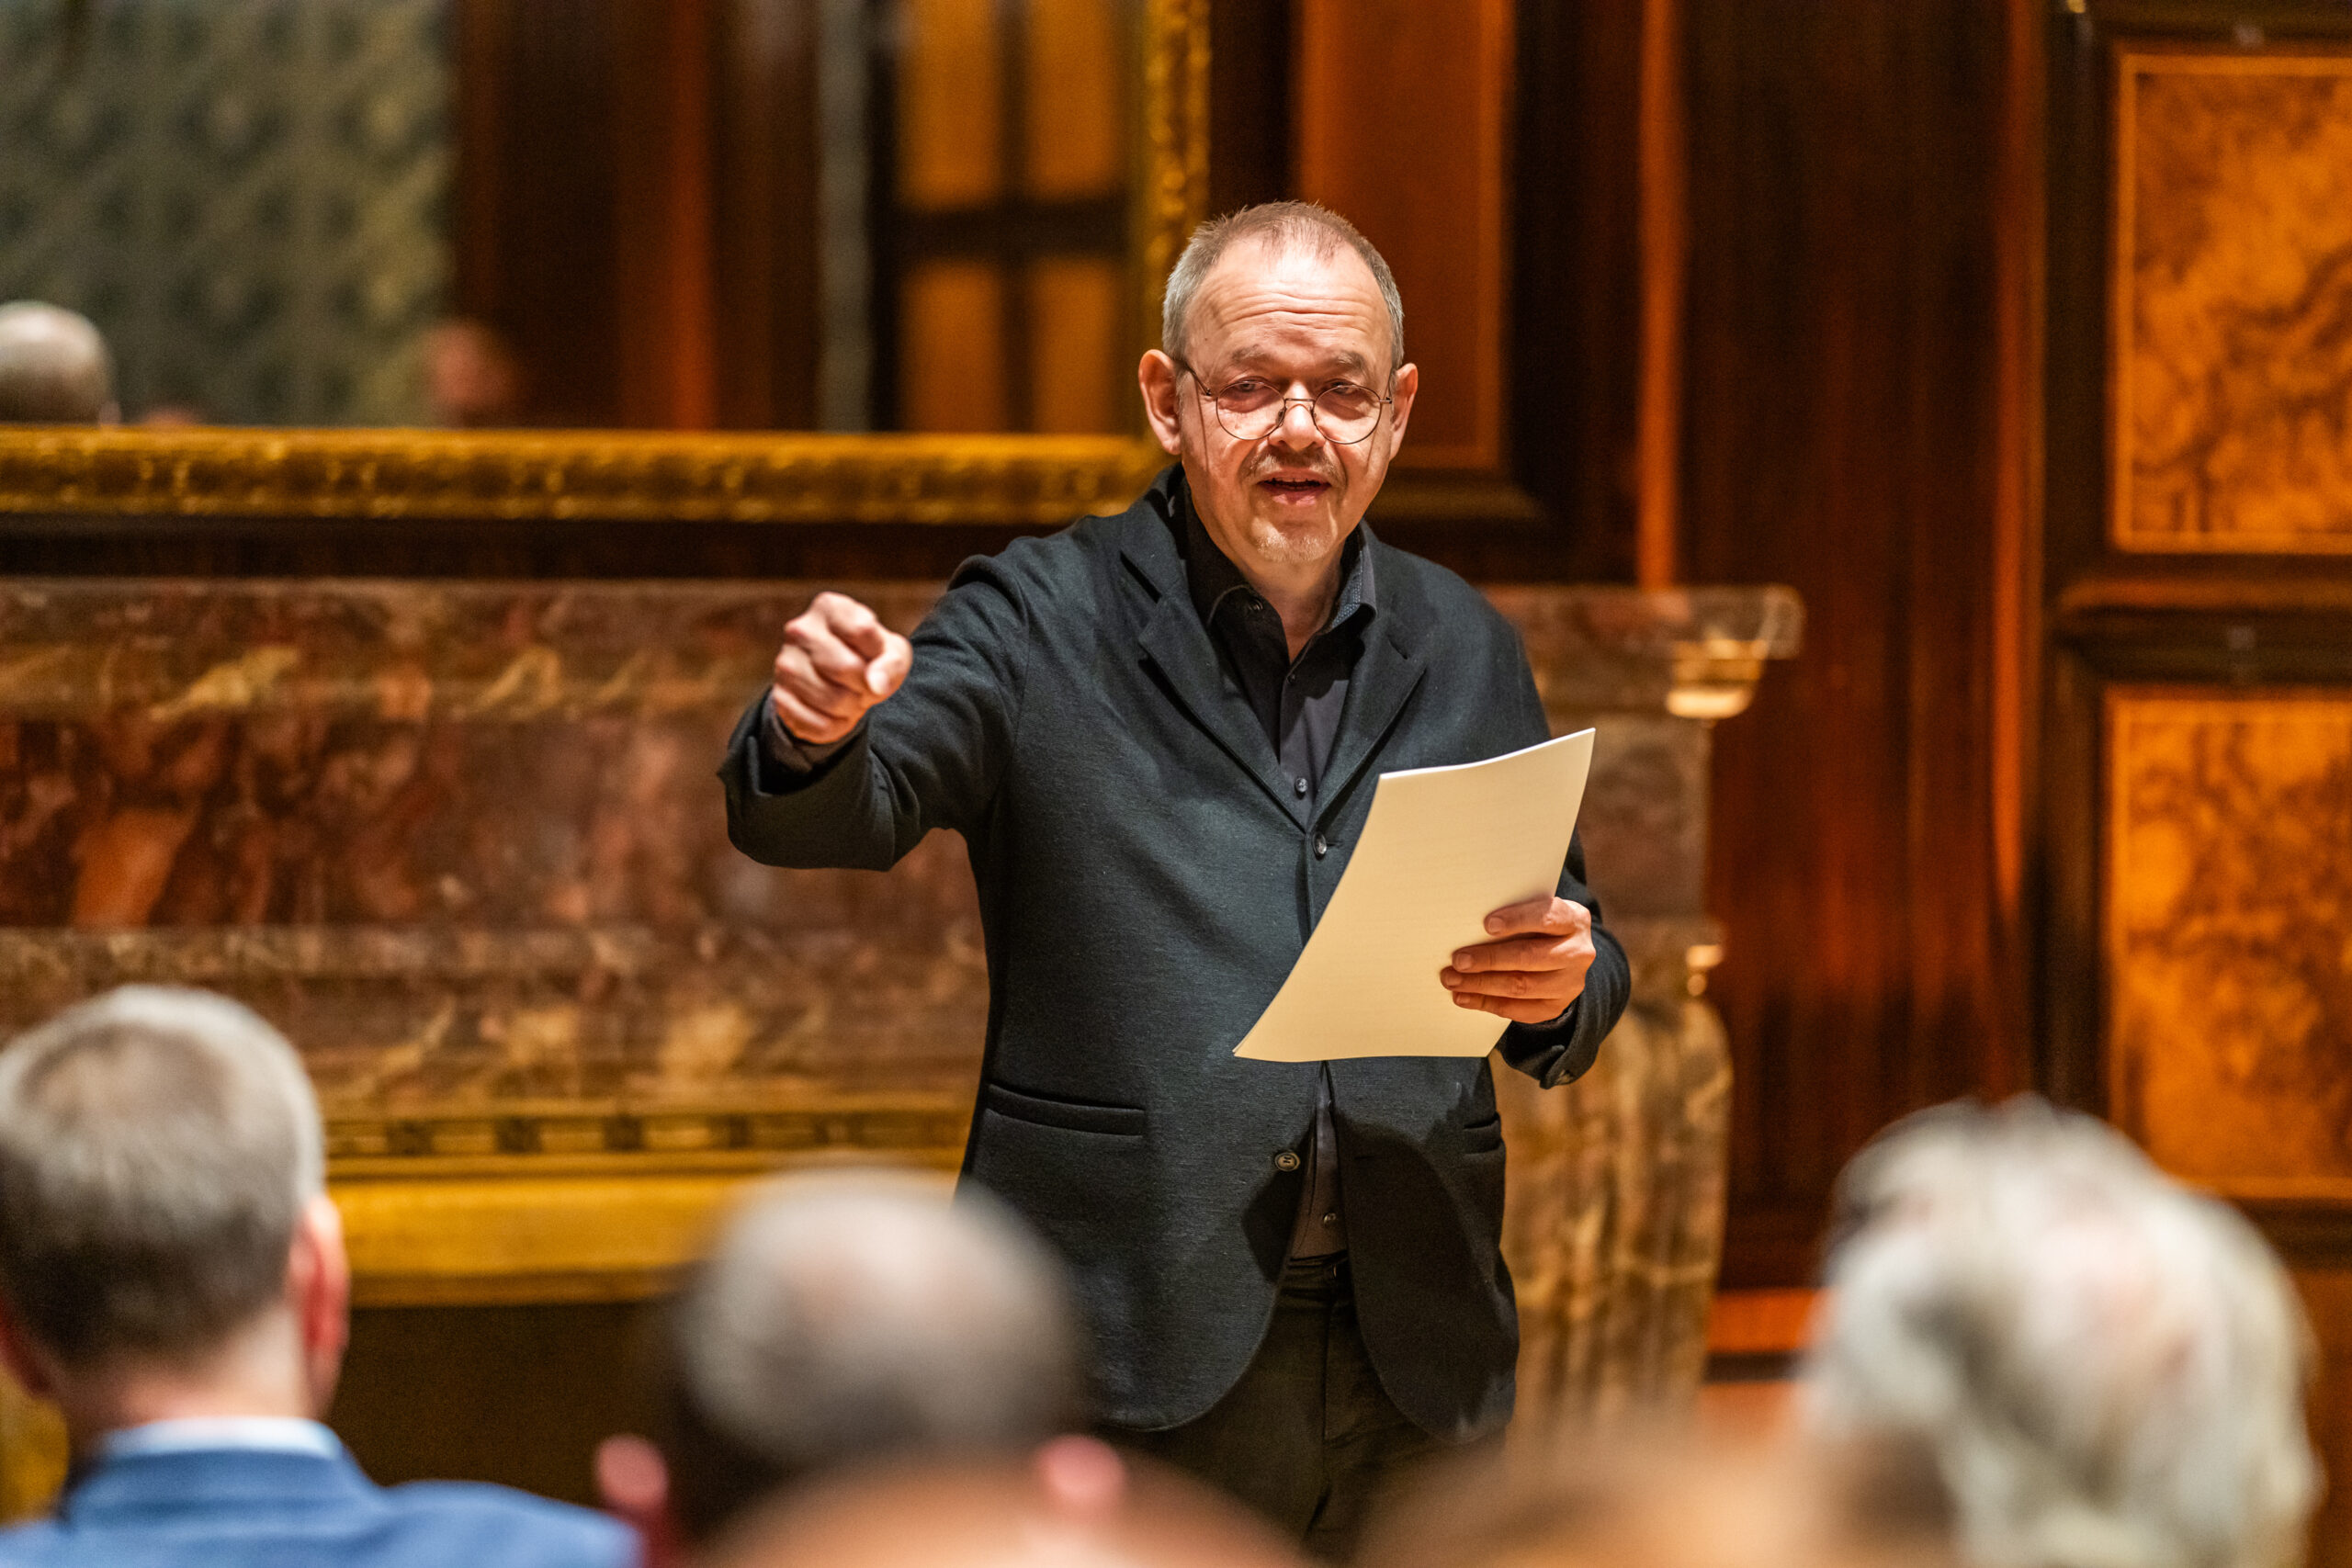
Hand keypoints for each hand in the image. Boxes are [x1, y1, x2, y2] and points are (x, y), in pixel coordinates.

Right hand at [769, 591, 913, 744]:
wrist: (839, 682)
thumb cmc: (870, 657)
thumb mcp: (893, 652)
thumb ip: (891, 663)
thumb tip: (875, 684)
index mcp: (829, 607)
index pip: (862, 630)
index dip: (879, 653)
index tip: (876, 656)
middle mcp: (800, 630)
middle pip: (845, 667)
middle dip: (865, 684)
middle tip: (865, 683)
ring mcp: (785, 664)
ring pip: (833, 699)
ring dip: (853, 706)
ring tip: (850, 695)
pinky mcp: (780, 698)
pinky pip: (820, 724)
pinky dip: (837, 725)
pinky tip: (835, 711)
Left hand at [1439, 895, 1595, 1023]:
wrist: (1565, 954)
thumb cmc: (1540, 927)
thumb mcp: (1536, 912)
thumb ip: (1515, 915)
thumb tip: (1468, 925)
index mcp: (1573, 920)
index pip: (1548, 917)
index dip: (1518, 920)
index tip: (1487, 925)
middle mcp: (1578, 952)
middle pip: (1529, 957)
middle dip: (1489, 959)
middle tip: (1458, 960)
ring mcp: (1570, 983)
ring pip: (1521, 986)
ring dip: (1481, 984)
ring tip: (1453, 980)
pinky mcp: (1556, 1006)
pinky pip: (1518, 1010)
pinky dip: (1486, 1003)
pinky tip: (1464, 997)